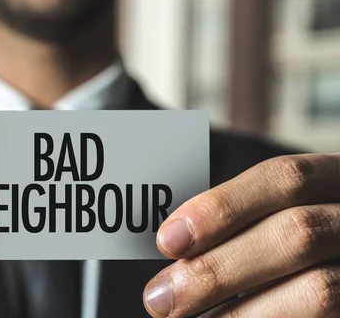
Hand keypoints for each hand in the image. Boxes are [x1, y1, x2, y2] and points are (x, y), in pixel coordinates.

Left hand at [143, 154, 339, 316]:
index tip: (169, 239)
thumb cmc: (310, 242)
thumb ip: (247, 221)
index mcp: (337, 181)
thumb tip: (176, 243)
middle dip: (218, 268)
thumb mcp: (289, 212)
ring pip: (318, 290)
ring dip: (240, 312)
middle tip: (162, 298)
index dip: (222, 207)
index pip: (285, 178)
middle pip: (296, 234)